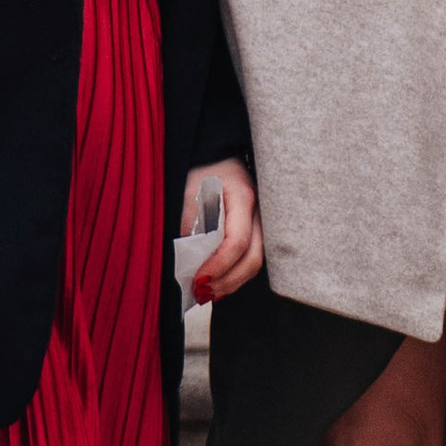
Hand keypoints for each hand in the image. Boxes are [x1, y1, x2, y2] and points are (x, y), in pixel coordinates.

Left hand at [184, 157, 262, 302]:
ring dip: (232, 282)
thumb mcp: (189, 189)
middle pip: (253, 257)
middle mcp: (257, 211)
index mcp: (242, 198)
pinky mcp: (254, 227)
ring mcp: (259, 220)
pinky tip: (219, 282)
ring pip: (255, 261)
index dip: (219, 265)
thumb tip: (186, 260)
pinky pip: (251, 256)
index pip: (237, 242)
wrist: (215, 152)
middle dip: (227, 280)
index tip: (198, 279)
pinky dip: (235, 273)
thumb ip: (188, 221)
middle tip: (202, 293)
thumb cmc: (201, 168)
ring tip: (208, 293)